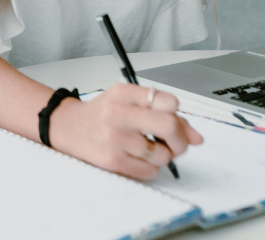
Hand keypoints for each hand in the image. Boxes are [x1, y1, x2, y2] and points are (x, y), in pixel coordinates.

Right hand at [48, 83, 202, 180]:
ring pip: (163, 154)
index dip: (175, 113)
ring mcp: (115, 138)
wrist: (67, 127)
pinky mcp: (112, 160)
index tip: (169, 118)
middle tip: (173, 142)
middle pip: (169, 126)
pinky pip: (150, 171)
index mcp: (124, 93)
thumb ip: (163, 115)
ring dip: (162, 156)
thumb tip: (197, 137)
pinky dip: (150, 168)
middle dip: (180, 139)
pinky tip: (137, 159)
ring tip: (147, 150)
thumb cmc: (102, 115)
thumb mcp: (128, 103)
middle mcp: (118, 113)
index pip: (169, 101)